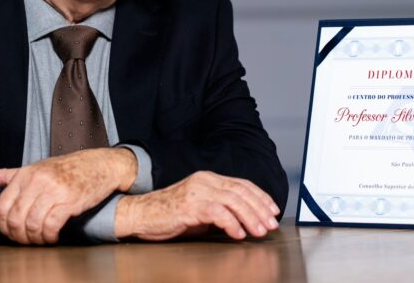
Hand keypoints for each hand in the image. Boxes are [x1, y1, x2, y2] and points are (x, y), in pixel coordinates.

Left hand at [0, 147, 136, 243]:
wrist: (99, 164)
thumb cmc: (67, 168)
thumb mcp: (35, 168)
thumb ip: (7, 175)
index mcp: (26, 174)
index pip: (1, 206)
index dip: (3, 226)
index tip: (11, 232)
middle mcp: (38, 181)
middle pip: (15, 219)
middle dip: (19, 236)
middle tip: (27, 240)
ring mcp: (54, 190)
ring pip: (32, 224)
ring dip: (34, 239)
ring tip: (40, 240)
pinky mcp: (69, 201)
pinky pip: (51, 225)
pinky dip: (49, 237)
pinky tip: (52, 237)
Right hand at [115, 170, 279, 240]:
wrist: (141, 214)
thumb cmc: (169, 215)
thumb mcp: (199, 209)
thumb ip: (219, 209)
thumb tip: (244, 221)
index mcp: (209, 178)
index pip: (242, 184)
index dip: (260, 196)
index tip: (273, 210)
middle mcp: (205, 180)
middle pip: (241, 191)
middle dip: (260, 208)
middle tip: (271, 224)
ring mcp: (197, 191)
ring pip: (233, 201)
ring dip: (250, 217)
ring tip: (259, 231)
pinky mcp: (190, 205)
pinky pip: (218, 212)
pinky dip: (231, 223)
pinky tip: (238, 234)